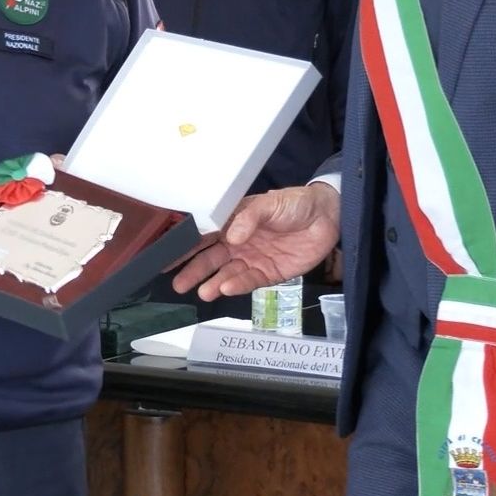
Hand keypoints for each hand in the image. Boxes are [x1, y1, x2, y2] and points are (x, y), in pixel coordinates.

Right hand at [170, 183, 339, 300]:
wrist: (326, 218)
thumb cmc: (295, 204)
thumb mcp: (270, 204)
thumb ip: (249, 218)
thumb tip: (232, 236)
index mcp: (233, 222)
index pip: (205, 234)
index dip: (187, 245)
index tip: (168, 254)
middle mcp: (238, 242)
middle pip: (210, 258)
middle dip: (193, 270)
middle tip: (178, 282)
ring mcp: (252, 259)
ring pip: (226, 273)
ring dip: (213, 282)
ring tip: (201, 292)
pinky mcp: (268, 274)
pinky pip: (248, 281)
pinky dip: (236, 285)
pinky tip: (225, 289)